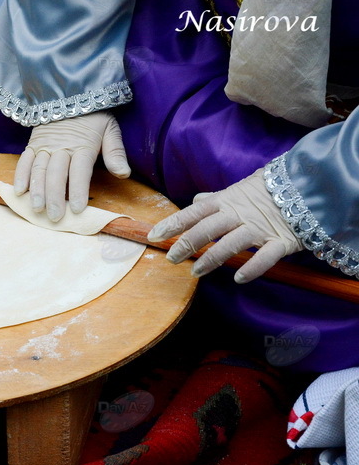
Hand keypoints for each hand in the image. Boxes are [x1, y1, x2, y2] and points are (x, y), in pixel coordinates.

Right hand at [13, 111, 130, 221]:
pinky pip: (25, 160)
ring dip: (36, 190)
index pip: (79, 171)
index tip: (77, 209)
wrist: (70, 93)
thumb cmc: (94, 116)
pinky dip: (20, 175)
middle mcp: (62, 147)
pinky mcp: (33, 144)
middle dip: (54, 197)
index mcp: (83, 145)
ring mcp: (45, 145)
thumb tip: (124, 174)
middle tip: (54, 217)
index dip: (77, 190)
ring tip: (36, 208)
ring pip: (39, 169)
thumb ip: (115, 153)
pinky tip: (19, 191)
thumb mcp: (110, 129)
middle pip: (56, 174)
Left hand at [147, 169, 303, 282]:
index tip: (154, 234)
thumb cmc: (268, 191)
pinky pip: (266, 257)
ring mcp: (260, 228)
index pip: (194, 212)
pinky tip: (238, 278)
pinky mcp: (281, 242)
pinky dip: (252, 268)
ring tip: (196, 271)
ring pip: (232, 243)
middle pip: (208, 228)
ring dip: (212, 258)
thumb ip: (216, 199)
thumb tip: (196, 201)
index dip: (174, 223)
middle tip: (172, 258)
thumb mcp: (238, 190)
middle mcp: (240, 214)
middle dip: (187, 243)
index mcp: (227, 201)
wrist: (309, 186)